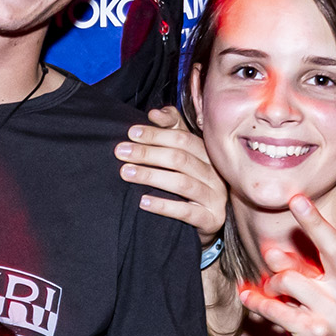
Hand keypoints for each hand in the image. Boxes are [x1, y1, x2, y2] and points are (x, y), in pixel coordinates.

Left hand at [116, 106, 226, 240]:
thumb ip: (171, 129)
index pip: (183, 138)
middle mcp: (214, 174)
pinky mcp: (211, 219)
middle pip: (180, 159)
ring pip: (182, 183)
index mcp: (208, 155)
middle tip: (121, 152)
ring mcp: (215, 197)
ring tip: (126, 173)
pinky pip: (186, 211)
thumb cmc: (190, 183)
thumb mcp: (183, 154)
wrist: (207, 222)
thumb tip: (155, 113)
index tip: (131, 133)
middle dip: (148, 153)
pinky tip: (143, 201)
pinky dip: (164, 205)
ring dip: (151, 176)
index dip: (156, 134)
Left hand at [236, 167, 335, 335]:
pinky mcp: (318, 332)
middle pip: (334, 246)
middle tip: (295, 196)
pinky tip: (247, 299)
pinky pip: (277, 306)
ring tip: (268, 291)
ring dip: (271, 282)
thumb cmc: (317, 323)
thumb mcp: (315, 290)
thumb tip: (272, 246)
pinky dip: (257, 301)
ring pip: (292, 278)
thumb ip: (300, 264)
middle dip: (313, 220)